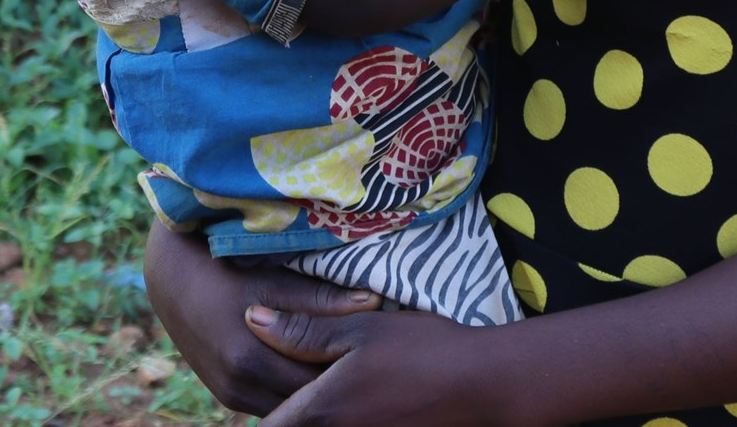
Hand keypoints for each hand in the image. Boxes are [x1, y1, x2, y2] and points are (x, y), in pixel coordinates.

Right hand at [143, 222, 381, 414]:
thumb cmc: (225, 268)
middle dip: (335, 383)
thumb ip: (320, 299)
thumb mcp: (270, 280)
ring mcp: (233, 395)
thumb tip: (374, 302)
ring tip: (343, 364)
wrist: (171, 278)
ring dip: (313, 389)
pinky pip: (272, 403)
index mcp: (250, 358)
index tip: (375, 349)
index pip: (318, 382)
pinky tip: (313, 368)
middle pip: (306, 399)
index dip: (349, 369)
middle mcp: (239, 386)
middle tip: (366, 360)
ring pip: (289, 405)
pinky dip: (293, 390)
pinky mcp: (229, 396)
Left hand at [247, 305, 516, 426]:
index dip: (265, 414)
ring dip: (316, 417)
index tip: (266, 382)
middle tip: (299, 382)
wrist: (485, 386)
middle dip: (289, 413)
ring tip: (336, 389)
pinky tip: (364, 402)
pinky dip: (346, 420)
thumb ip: (302, 331)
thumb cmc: (423, 350)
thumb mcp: (361, 327)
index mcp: (322, 411)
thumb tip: (252, 320)